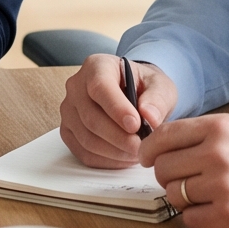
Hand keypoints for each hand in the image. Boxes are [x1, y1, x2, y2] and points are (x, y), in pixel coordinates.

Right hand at [58, 54, 176, 167]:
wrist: (135, 94)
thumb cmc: (144, 87)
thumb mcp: (160, 85)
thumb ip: (157, 98)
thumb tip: (149, 117)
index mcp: (97, 66)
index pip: (100, 87)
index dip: (116, 108)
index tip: (135, 125)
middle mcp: (76, 87)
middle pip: (90, 117)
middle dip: (118, 137)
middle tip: (141, 146)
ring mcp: (69, 111)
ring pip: (86, 138)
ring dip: (114, 151)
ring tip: (138, 152)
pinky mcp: (69, 132)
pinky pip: (84, 153)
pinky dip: (107, 161)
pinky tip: (125, 157)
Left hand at [142, 116, 228, 227]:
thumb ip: (202, 133)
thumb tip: (161, 141)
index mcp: (219, 128)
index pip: (164, 136)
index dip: (149, 149)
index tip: (147, 156)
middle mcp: (218, 154)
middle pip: (162, 167)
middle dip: (168, 174)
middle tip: (183, 178)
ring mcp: (222, 186)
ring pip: (173, 193)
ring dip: (182, 196)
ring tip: (203, 193)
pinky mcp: (228, 214)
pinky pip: (189, 218)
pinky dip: (196, 216)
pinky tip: (213, 208)